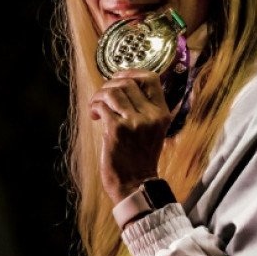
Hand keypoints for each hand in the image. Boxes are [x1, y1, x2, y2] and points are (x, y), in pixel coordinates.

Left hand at [89, 69, 171, 202]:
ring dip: (99, 95)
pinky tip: (94, 116)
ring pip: (113, 92)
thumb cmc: (140, 157)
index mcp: (162, 113)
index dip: (131, 72)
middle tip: (101, 96)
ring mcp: (134, 122)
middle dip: (108, 85)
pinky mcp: (116, 130)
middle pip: (127, 82)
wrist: (135, 183)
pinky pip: (102, 107)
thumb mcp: (153, 130)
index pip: (151, 79)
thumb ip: (145, 109)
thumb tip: (123, 86)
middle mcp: (150, 115)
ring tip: (96, 106)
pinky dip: (94, 107)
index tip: (118, 77)